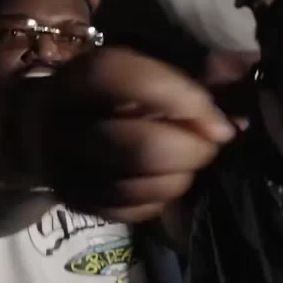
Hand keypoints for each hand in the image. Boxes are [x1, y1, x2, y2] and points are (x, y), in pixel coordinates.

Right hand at [30, 47, 234, 222]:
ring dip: (180, 177)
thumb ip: (189, 83)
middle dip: (191, 150)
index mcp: (80, 77)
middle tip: (211, 146)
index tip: (218, 121)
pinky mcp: (73, 201)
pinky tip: (169, 182)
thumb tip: (235, 119)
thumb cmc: (116, 94)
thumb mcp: (145, 72)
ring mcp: (62, 168)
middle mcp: (60, 122)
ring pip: (135, 185)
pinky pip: (129, 211)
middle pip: (138, 146)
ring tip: (191, 163)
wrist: (48, 125)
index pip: (122, 79)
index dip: (179, 99)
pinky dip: (161, 199)